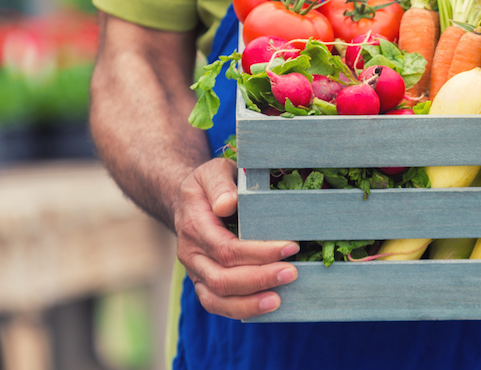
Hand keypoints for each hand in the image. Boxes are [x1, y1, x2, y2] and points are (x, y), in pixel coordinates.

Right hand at [175, 158, 299, 318]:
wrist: (187, 201)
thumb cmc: (209, 184)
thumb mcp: (213, 171)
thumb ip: (220, 185)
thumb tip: (228, 205)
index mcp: (194, 226)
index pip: (227, 248)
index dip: (259, 252)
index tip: (291, 247)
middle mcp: (191, 253)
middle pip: (222, 278)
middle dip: (260, 279)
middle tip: (292, 272)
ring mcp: (195, 271)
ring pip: (216, 298)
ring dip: (249, 302)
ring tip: (278, 300)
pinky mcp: (203, 282)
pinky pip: (216, 304)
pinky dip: (240, 309)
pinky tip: (266, 307)